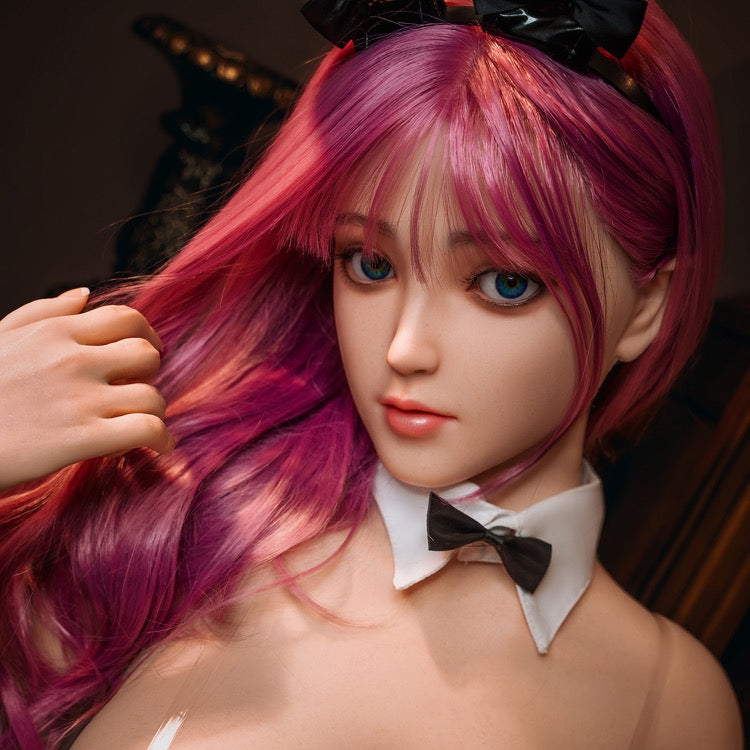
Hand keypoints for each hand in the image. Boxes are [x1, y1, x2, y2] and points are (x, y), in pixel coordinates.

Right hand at [0, 288, 173, 490]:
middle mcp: (71, 359)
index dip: (145, 336)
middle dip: (150, 373)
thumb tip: (84, 295)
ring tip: (141, 424)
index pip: (126, 318)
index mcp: (54, 332)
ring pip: (152, 395)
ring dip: (154, 412)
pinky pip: (146, 429)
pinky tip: (157, 447)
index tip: (144, 355)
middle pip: (147, 354)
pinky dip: (160, 438)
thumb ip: (43, 313)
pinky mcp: (80, 438)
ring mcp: (78, 399)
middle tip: (138, 389)